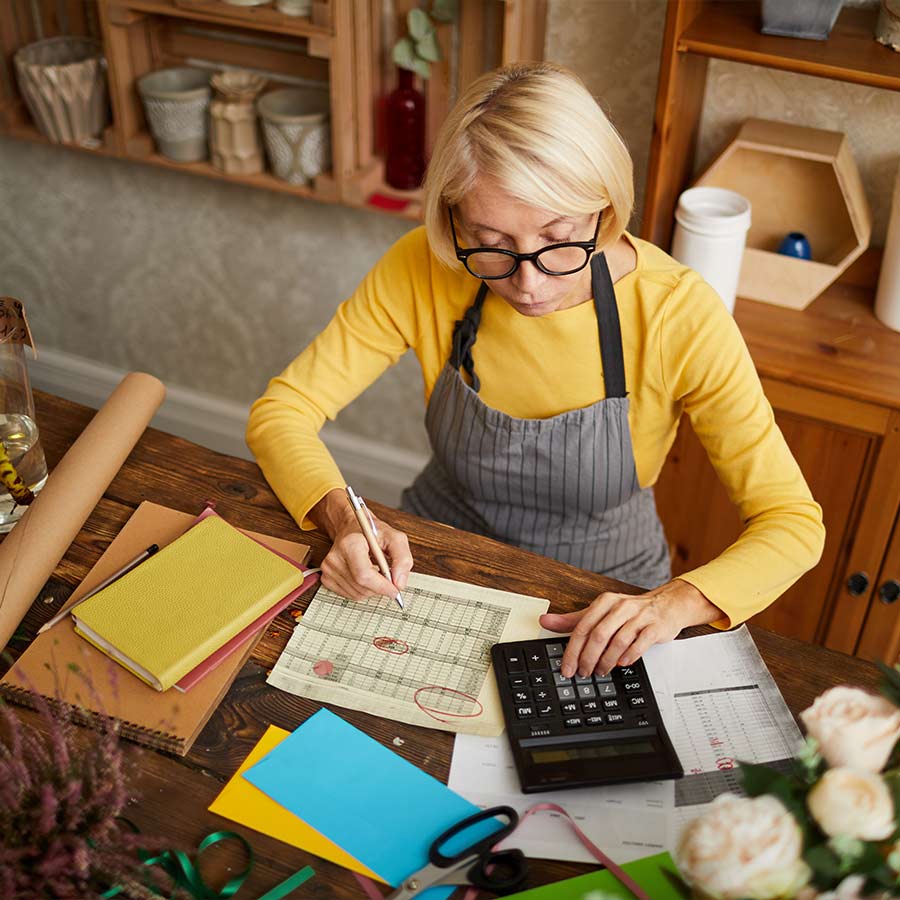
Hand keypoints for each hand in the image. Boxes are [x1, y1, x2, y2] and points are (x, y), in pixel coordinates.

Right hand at [311, 488, 413, 600]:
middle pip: (362, 586)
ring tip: (375, 572)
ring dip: (372, 589)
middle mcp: (335, 557)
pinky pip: (350, 595)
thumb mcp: (394, 538)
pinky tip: (365, 576)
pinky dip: (362, 590)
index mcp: (350, 543)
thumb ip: (402, 559)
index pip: (364, 575)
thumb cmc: (372, 532)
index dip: (382, 586)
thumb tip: (399, 583)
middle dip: (380, 587)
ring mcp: (328, 569)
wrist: (351, 529)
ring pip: (357, 594)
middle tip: (388, 576)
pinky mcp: (326, 578)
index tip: (395, 589)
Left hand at [540, 579, 721, 677]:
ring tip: (600, 671)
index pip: (582, 627)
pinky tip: (622, 664)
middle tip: (583, 673)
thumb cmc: (631, 611)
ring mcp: (639, 617)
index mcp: (605, 602)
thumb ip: (574, 620)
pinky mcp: (655, 627)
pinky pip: (639, 644)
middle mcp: (621, 607)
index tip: (567, 667)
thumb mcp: (601, 612)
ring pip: (617, 642)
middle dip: (587, 658)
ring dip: (606, 661)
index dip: (572, 650)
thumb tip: (545, 621)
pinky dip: (628, 657)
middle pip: (598, 635)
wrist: (667, 605)